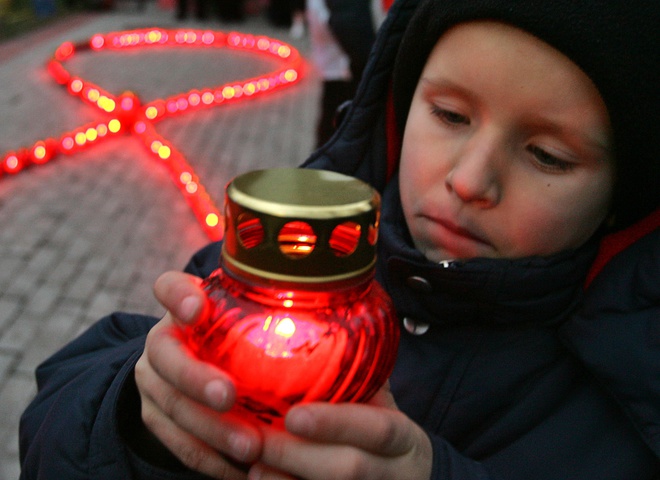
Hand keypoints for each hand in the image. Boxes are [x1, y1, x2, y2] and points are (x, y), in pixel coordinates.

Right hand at [135, 271, 262, 478]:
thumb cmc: (237, 338)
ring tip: (250, 447)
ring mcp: (153, 383)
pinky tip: (244, 470)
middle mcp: (161, 342)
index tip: (196, 309)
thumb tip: (335, 297)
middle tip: (229, 397)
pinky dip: (211, 459)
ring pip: (173, 407)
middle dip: (196, 378)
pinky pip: (179, 444)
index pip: (169, 288)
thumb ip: (267, 307)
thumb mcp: (247, 317)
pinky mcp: (155, 418)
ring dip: (211, 429)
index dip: (178, 296)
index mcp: (181, 308)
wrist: (192, 370)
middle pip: (167, 357)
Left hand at [247, 383, 432, 479]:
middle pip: (349, 469)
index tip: (294, 415)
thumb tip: (329, 322)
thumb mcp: (384, 406)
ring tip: (252, 465)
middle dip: (297, 455)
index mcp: (403, 438)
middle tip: (255, 439)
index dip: (336, 423)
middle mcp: (393, 472)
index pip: (378, 429)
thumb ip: (360, 377)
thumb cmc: (385, 434)